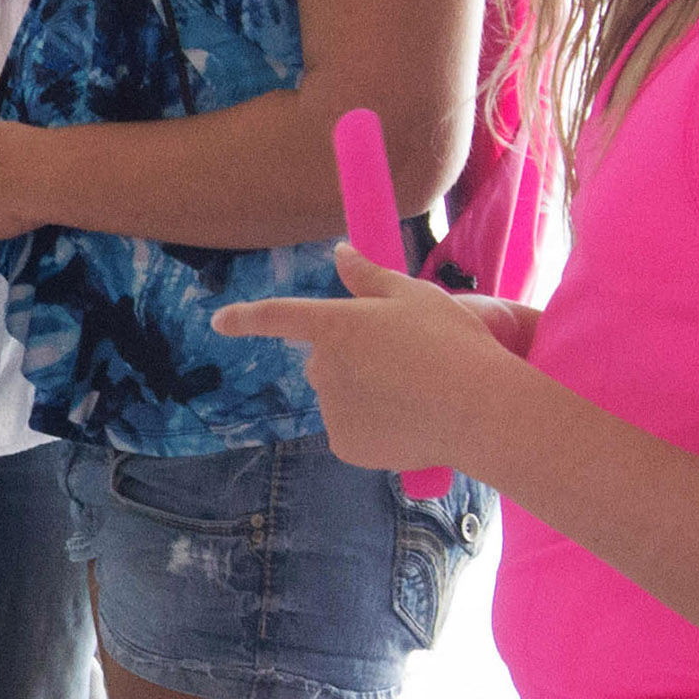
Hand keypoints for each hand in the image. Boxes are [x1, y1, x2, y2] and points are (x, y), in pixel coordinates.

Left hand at [209, 242, 528, 474]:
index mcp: (333, 325)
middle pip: (324, 361)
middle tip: (403, 361)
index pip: (277, 316)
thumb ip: (369, 277)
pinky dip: (373, 429)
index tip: (219, 322)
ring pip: (340, 397)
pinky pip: (352, 431)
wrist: (480, 410)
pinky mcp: (346, 445)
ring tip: (415, 394)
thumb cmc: (451, 343)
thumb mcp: (414, 296)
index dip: (245, 318)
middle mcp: (322, 367)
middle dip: (350, 359)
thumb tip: (340, 253)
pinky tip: (409, 423)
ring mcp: (331, 409)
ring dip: (364, 394)